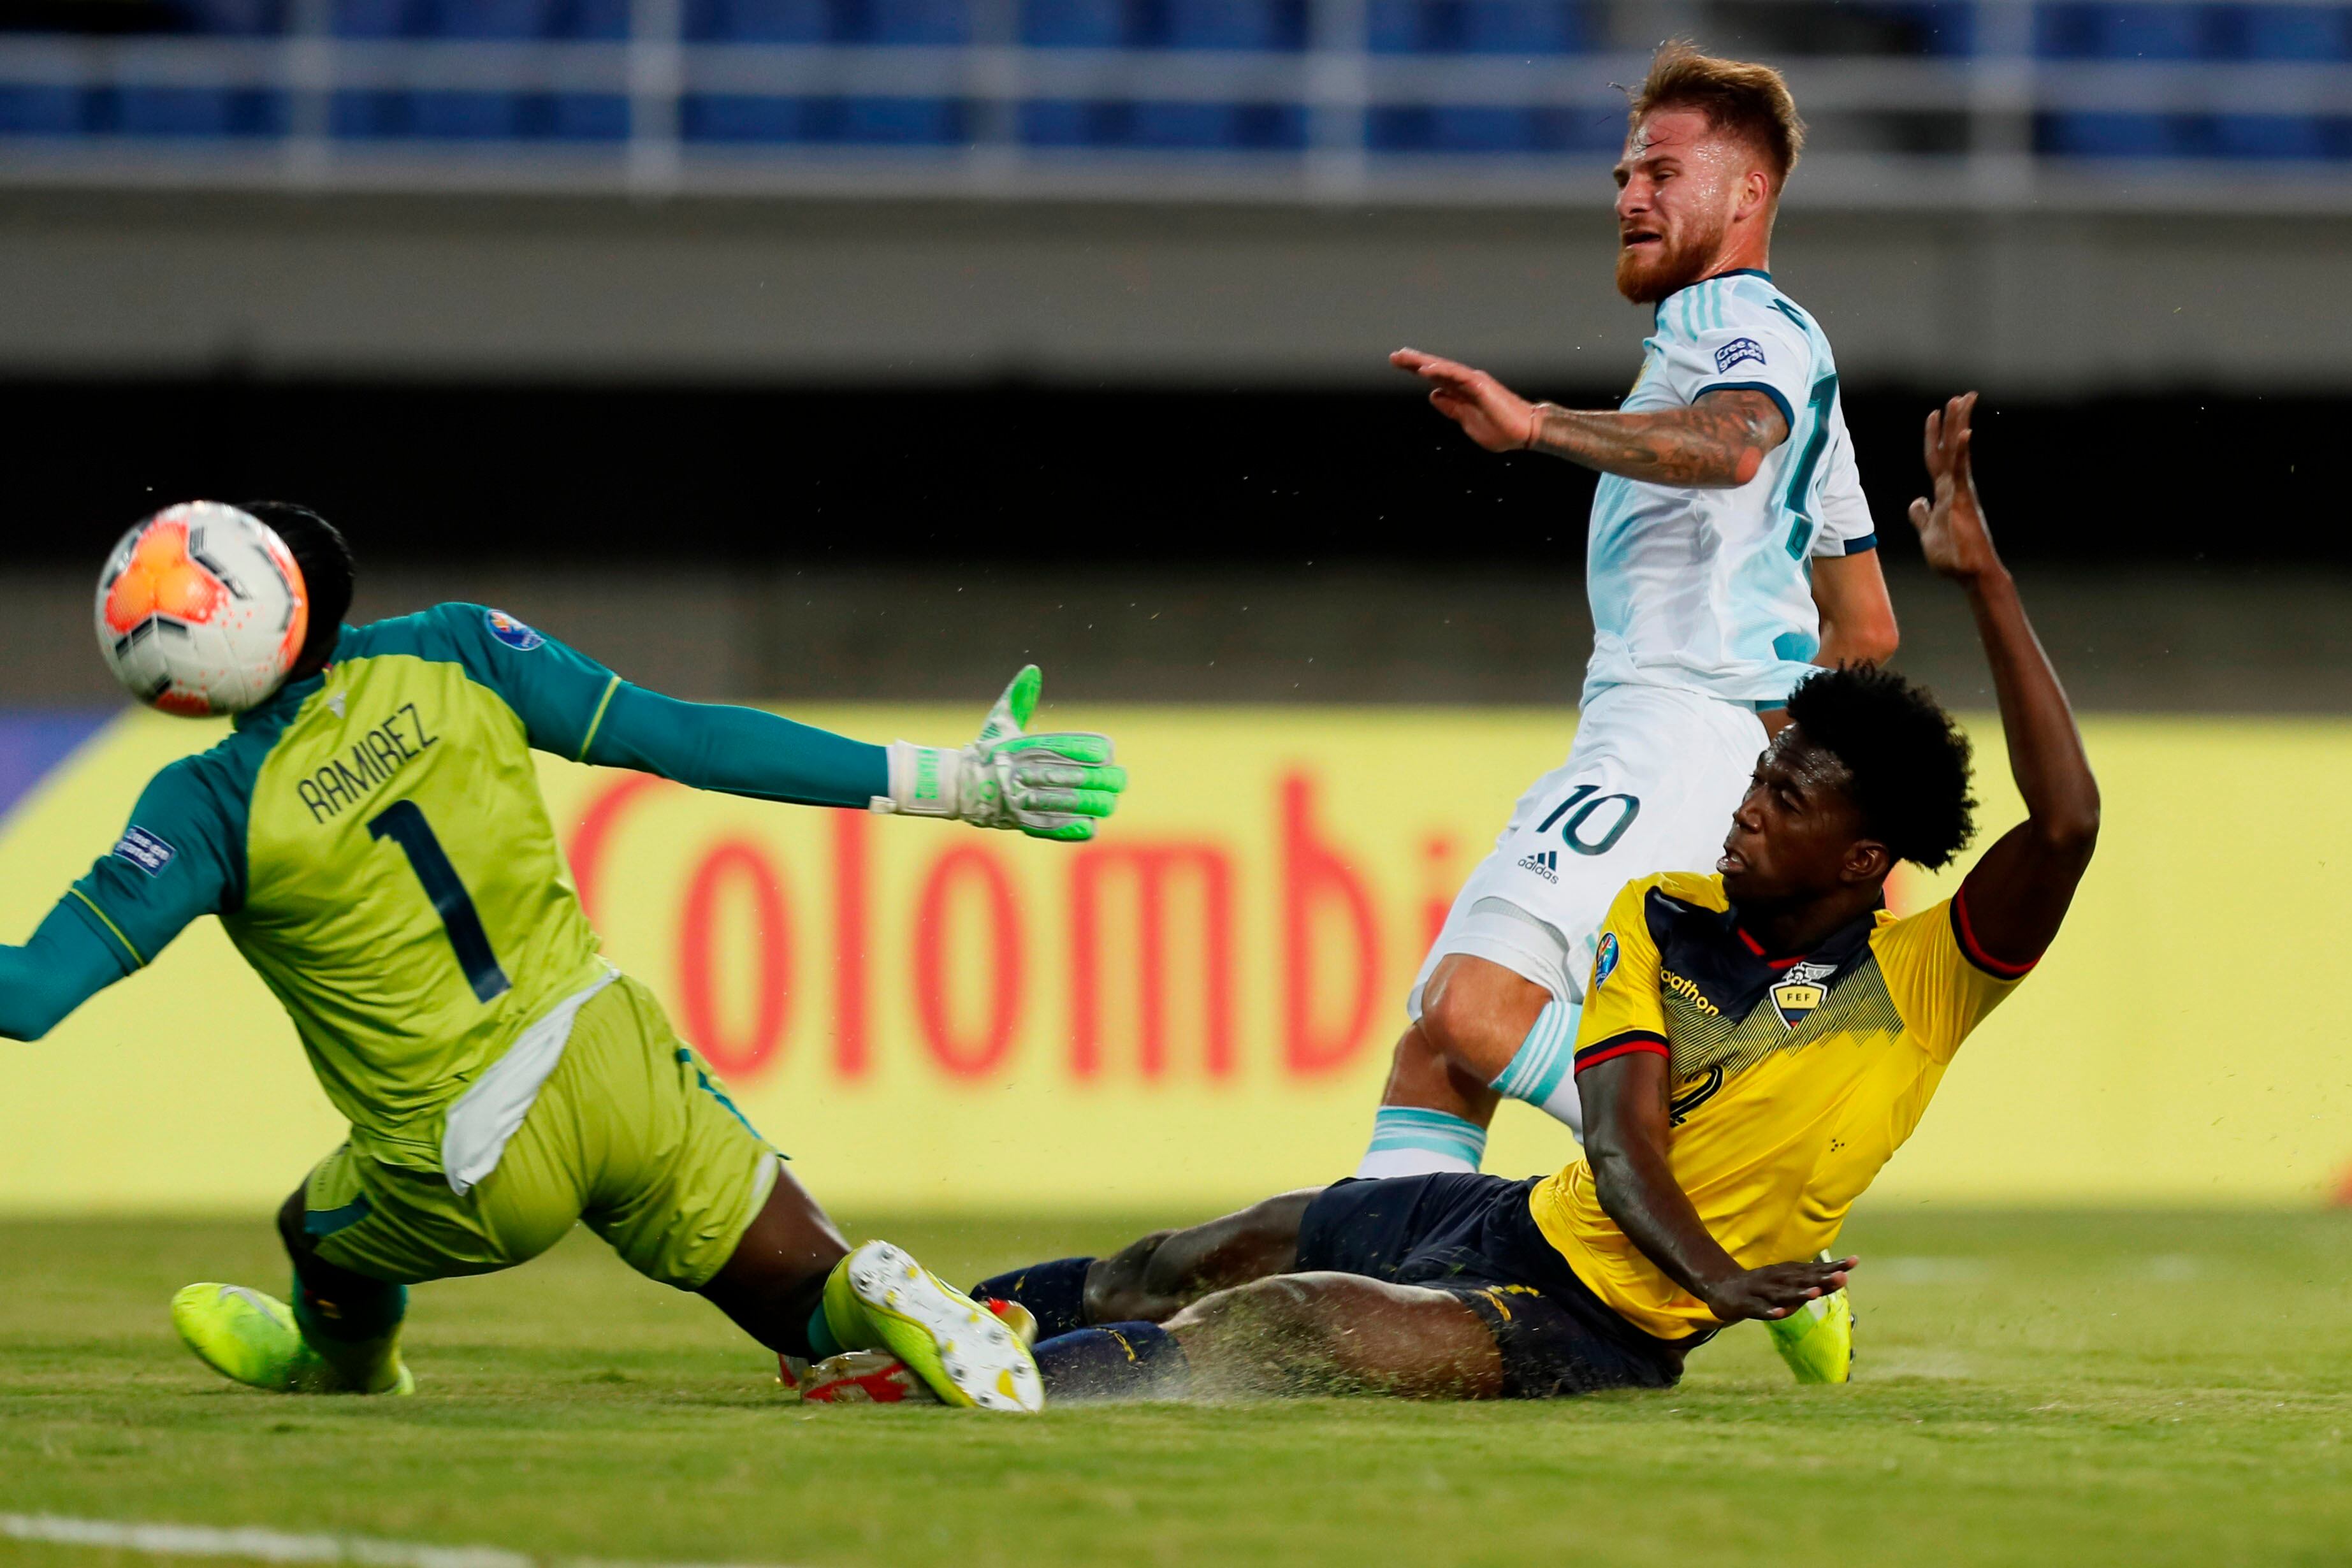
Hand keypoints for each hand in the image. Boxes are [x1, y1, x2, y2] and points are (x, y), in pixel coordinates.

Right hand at [877, 666, 1126, 842]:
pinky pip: (1056, 828)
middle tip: (1117, 779)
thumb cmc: (986, 753)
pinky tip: (1090, 823)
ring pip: (1073, 803)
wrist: (959, 788)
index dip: (1093, 750)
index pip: (1070, 747)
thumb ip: (1018, 697)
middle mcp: (1026, 773)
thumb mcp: (999, 723)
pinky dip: (1076, 826)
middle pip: (1079, 777)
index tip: (1105, 752)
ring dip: (1096, 803)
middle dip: (1104, 779)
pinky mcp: (1024, 824)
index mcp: (1025, 747)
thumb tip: (1033, 670)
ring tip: (1109, 800)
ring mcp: (1025, 800)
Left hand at [1391, 348, 1539, 452]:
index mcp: (1462, 392)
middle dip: (1414, 362)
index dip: (1417, 370)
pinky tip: (1425, 369)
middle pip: (1436, 369)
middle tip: (1395, 356)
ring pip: (1444, 368)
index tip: (1399, 363)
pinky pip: (1457, 376)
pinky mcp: (1481, 386)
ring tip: (1404, 357)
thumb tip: (1434, 396)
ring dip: (1423, 362)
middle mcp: (1467, 383)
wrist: (1524, 432)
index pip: (1435, 378)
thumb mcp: (1467, 421)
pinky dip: (1441, 371)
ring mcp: (1474, 382)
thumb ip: (1451, 408)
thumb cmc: (1501, 429)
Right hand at [1698, 1255, 1856, 1323]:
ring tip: (1815, 1294)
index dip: (1833, 1267)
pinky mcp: (1745, 1303)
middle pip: (1801, 1279)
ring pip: (1781, 1294)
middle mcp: (1776, 1279)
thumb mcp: (1789, 1285)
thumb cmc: (1763, 1288)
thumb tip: (1843, 1276)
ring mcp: (1760, 1290)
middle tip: (1842, 1275)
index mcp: (1787, 1274)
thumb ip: (1813, 1284)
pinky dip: (1769, 1311)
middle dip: (1821, 1278)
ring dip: (1797, 1294)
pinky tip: (1780, 1315)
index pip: (1814, 1270)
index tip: (1854, 1261)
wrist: (1722, 1288)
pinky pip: (1758, 1309)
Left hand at [1906, 392, 2002, 582]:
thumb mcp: (1928, 533)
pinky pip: (1960, 471)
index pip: (1937, 458)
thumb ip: (1922, 516)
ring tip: (1962, 400)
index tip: (1935, 413)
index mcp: (1945, 493)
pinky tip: (1964, 432)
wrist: (1971, 573)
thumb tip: (1917, 502)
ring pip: (1956, 452)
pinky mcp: (1964, 500)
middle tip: (1960, 396)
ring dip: (1958, 425)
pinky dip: (1960, 452)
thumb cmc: (1953, 557)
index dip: (1933, 437)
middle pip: (1949, 448)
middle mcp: (1955, 487)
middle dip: (1952, 422)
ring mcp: (1960, 492)